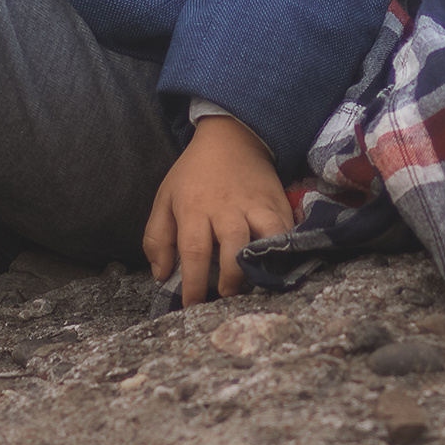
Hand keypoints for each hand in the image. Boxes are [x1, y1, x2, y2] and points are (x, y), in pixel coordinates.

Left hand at [142, 115, 289, 304]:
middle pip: (233, 247)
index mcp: (195, 208)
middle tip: (226, 297)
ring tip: (255, 282)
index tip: (193, 307)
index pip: (194, 253)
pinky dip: (285, 248)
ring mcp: (256, 204)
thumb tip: (162, 276)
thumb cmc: (194, 174)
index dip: (194, 285)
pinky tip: (279, 264)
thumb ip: (158, 238)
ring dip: (262, 264)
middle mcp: (227, 208)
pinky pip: (287, 229)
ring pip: (266, 237)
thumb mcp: (165, 198)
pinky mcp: (278, 201)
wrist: (231, 137)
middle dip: (232, 279)